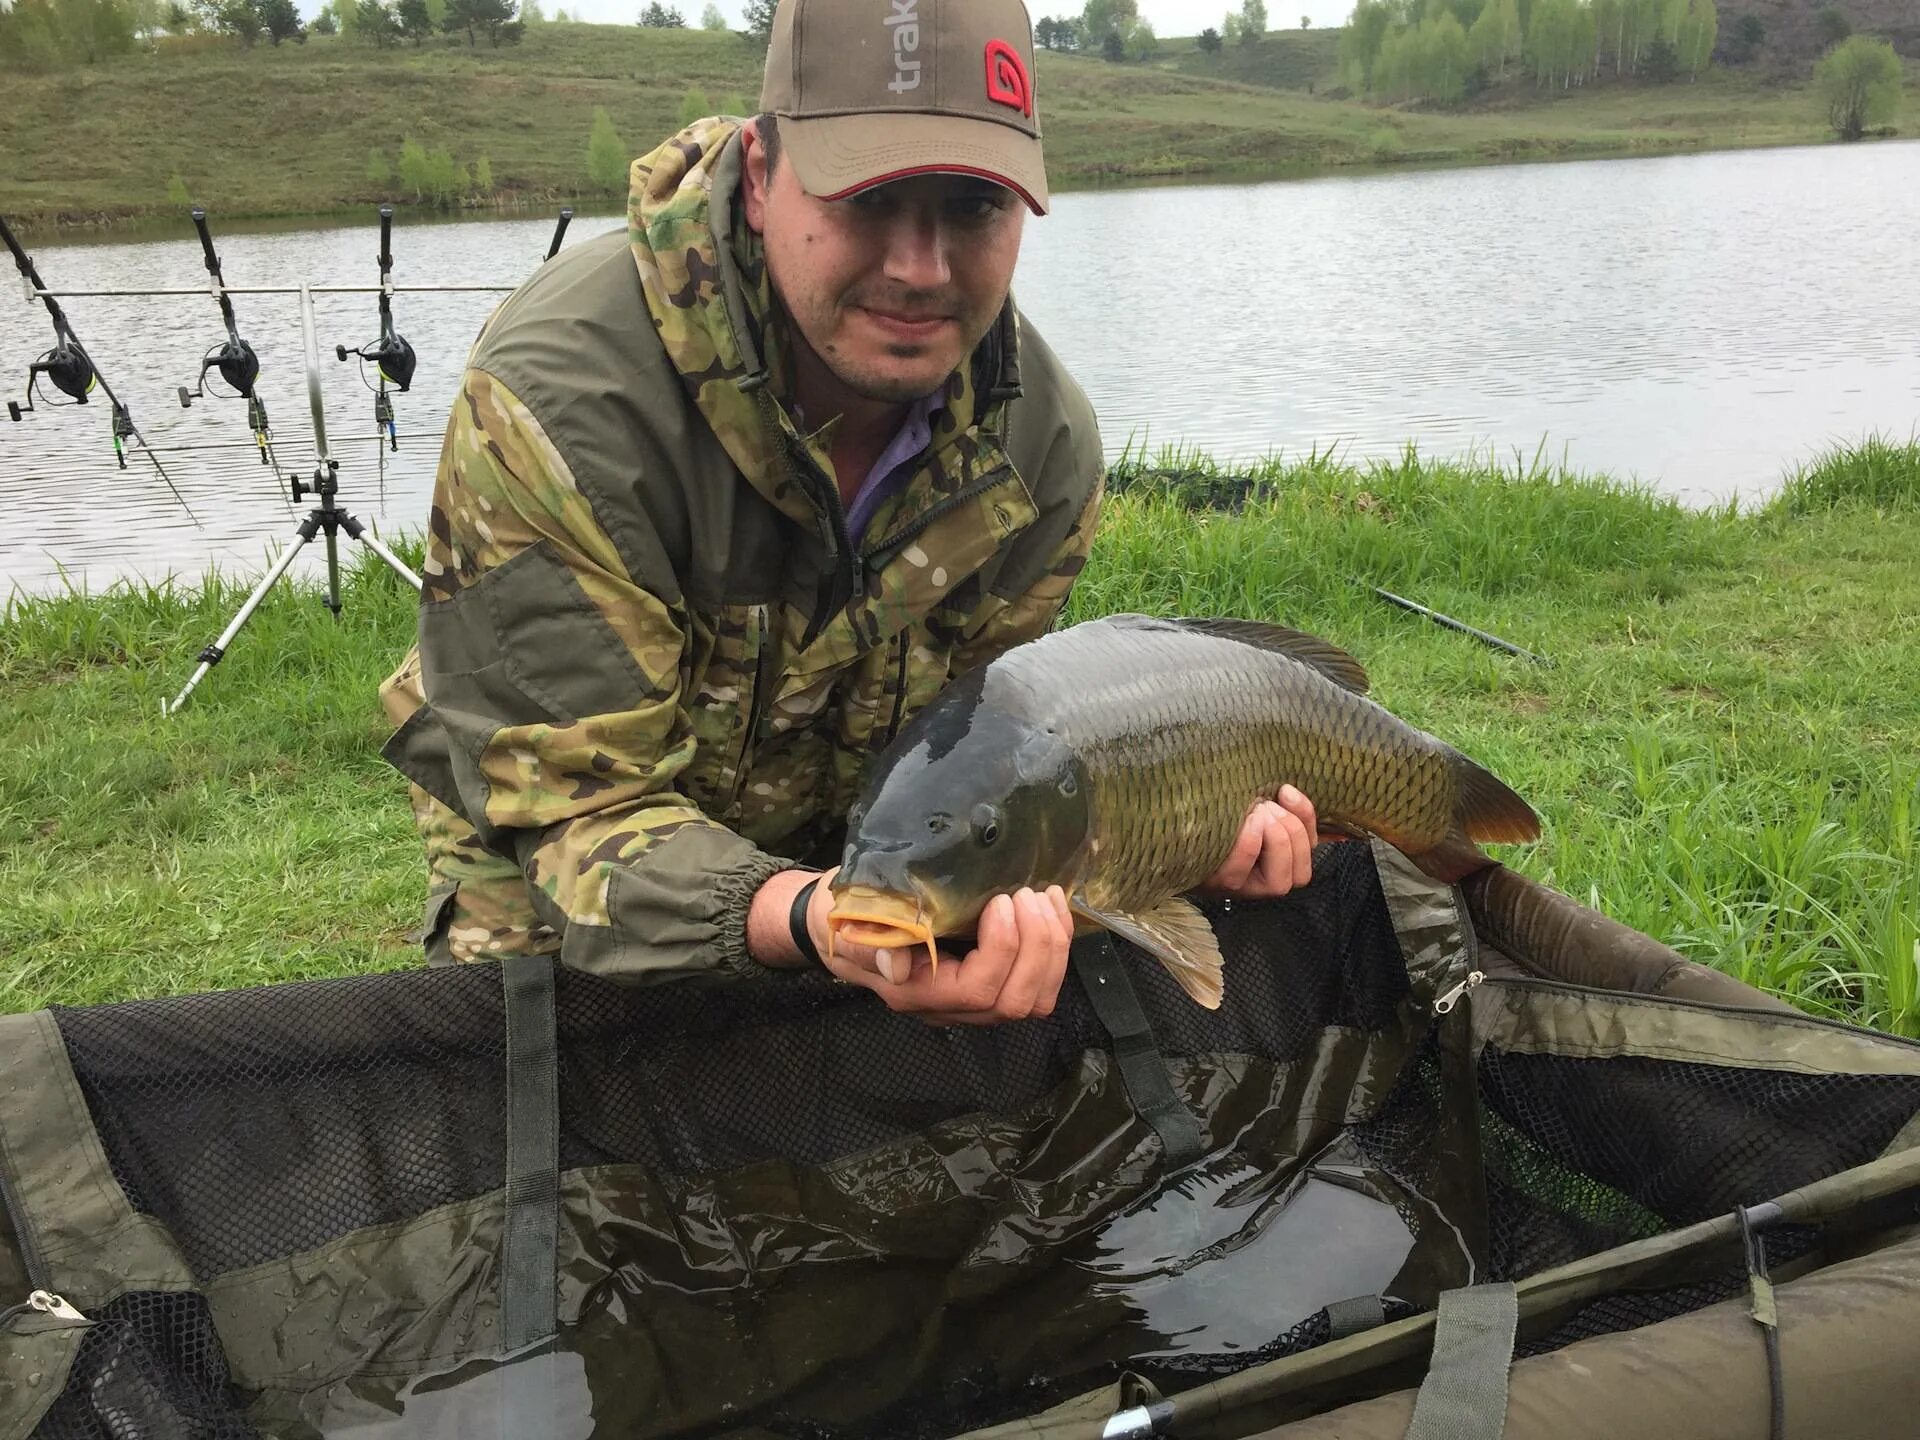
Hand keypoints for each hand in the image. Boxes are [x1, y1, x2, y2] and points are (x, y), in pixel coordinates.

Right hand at [826, 884, 1073, 1026]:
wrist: (840, 922)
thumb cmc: (843, 918)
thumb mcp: (843, 924)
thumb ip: (864, 946)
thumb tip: (893, 964)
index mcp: (917, 993)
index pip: (977, 990)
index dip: (1002, 948)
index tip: (1000, 900)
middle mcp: (950, 1006)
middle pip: (1014, 1001)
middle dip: (1036, 947)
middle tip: (1027, 894)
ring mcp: (973, 999)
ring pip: (1034, 999)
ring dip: (1052, 948)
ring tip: (1044, 897)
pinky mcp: (990, 980)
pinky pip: (1037, 983)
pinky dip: (1054, 947)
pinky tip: (1050, 907)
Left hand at [1200, 785, 1337, 898]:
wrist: (1181, 834)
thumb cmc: (1225, 820)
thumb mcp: (1260, 812)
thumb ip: (1284, 810)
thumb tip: (1295, 794)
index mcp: (1289, 859)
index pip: (1314, 842)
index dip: (1305, 814)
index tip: (1285, 790)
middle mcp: (1274, 882)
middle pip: (1300, 857)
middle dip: (1286, 823)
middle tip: (1263, 805)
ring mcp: (1249, 887)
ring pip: (1281, 878)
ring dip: (1272, 834)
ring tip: (1253, 812)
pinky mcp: (1225, 884)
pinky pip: (1246, 865)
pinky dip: (1249, 841)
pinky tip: (1244, 821)